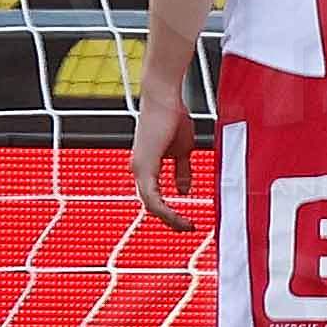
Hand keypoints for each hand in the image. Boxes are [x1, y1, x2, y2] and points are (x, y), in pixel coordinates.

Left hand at [131, 70, 200, 231]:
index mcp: (146, 167)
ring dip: (169, 218)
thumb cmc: (171, 116)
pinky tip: (178, 215)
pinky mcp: (144, 165)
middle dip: (170, 220)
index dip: (170, 213)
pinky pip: (152, 197)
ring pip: (150, 205)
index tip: (188, 221)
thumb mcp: (182, 150)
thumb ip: (181, 172)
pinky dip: (165, 209)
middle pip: (150, 206)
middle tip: (186, 228)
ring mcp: (139, 168)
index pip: (154, 199)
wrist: (164, 97)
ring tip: (185, 226)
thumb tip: (183, 191)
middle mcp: (138, 169)